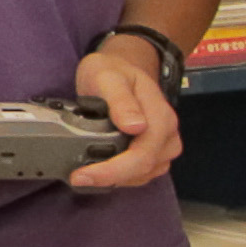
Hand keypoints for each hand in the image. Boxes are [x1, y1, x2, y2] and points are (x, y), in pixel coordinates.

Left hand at [68, 35, 186, 189]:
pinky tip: (103, 170)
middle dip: (110, 177)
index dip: (114, 170)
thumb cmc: (114, 71)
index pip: (143, 154)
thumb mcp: (110, 77)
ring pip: (145, 175)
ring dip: (117, 179)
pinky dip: (123, 176)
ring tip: (87, 173)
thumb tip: (135, 127)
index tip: (83, 174)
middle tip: (77, 178)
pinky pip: (144, 173)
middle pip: (145, 168)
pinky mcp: (156, 152)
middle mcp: (168, 135)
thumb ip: (121, 100)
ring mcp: (164, 145)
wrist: (123, 67)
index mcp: (161, 117)